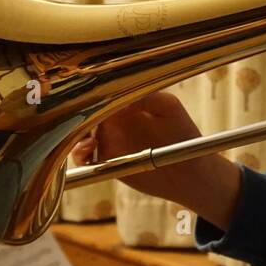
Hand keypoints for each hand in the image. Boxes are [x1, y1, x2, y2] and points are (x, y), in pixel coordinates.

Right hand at [72, 91, 241, 230]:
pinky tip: (89, 148)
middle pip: (82, 113)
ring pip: (79, 135)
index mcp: (125, 104)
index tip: (82, 93)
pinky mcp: (107, 163)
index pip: (98, 93)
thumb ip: (145, 95)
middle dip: (74, 113)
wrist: (191, 172)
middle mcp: (113, 121)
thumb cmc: (184, 134)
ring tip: (85, 135)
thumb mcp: (168, 106)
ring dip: (73, 133)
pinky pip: (84, 158)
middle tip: (74, 115)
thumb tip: (116, 93)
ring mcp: (108, 141)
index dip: (88, 93)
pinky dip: (79, 154)